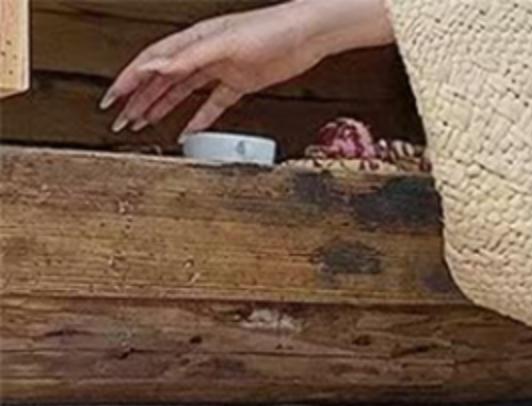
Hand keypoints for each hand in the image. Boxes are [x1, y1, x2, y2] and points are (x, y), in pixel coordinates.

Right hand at [101, 0, 393, 138]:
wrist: (304, 36)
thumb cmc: (269, 30)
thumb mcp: (225, 43)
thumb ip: (191, 56)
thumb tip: (158, 66)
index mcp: (193, 41)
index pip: (151, 63)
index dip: (128, 82)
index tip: (111, 100)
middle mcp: (202, 55)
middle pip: (160, 80)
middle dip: (136, 100)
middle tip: (120, 121)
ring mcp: (219, 70)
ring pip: (181, 93)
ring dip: (159, 109)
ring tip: (142, 125)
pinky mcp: (239, 84)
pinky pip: (212, 106)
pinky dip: (198, 120)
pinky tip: (186, 133)